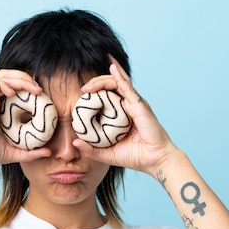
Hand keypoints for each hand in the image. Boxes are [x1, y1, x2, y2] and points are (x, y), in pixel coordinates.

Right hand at [0, 70, 51, 169]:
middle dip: (26, 77)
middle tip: (40, 90)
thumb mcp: (14, 152)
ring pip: (2, 77)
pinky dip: (4, 84)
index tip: (42, 96)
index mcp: (0, 108)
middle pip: (9, 77)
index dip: (28, 86)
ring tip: (32, 87)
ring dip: (19, 78)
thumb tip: (49, 153)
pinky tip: (13, 93)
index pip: (15, 87)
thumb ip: (31, 152)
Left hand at [74, 57, 179, 175]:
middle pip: (111, 86)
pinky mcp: (140, 104)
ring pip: (118, 83)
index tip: (82, 95)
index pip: (108, 96)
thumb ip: (91, 149)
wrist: (154, 160)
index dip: (96, 91)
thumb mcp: (107, 154)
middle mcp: (129, 105)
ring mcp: (135, 103)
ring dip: (102, 80)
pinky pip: (127, 87)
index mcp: (122, 114)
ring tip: (88, 85)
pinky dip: (119, 76)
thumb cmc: (135, 157)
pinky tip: (112, 67)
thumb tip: (74, 142)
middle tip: (83, 89)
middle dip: (96, 83)